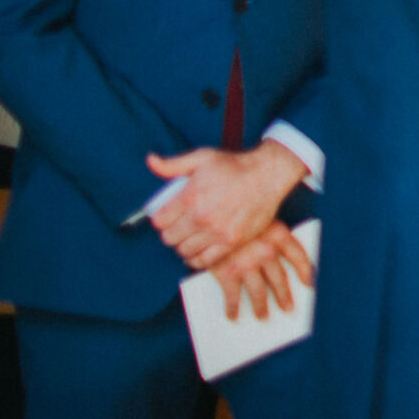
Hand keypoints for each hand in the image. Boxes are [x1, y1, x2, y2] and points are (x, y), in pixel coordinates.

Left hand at [148, 143, 307, 270]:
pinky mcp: (231, 242)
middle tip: (179, 225)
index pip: (159, 221)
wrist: (268, 175)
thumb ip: (172, 164)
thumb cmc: (235, 166)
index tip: (168, 216)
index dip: (161, 219)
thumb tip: (150, 161)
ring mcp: (217, 232)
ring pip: (184, 251)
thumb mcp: (202, 158)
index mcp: (191, 196)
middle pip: (169, 238)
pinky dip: (197, 258)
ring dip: (184, 244)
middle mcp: (202, 217)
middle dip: (171, 232)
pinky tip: (199, 248)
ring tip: (190, 236)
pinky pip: (203, 260)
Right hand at [207, 221, 315, 320]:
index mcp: (278, 234)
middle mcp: (266, 251)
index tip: (309, 284)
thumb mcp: (257, 215)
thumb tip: (275, 256)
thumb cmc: (233, 211)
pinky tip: (233, 315)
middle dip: (284, 296)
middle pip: (280, 279)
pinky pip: (233, 297)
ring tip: (263, 316)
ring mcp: (248, 264)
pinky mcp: (228, 273)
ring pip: (259, 293)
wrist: (210, 212)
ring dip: (261, 307)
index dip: (306, 271)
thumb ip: (269, 232)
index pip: (299, 256)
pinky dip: (233, 308)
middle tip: (287, 308)